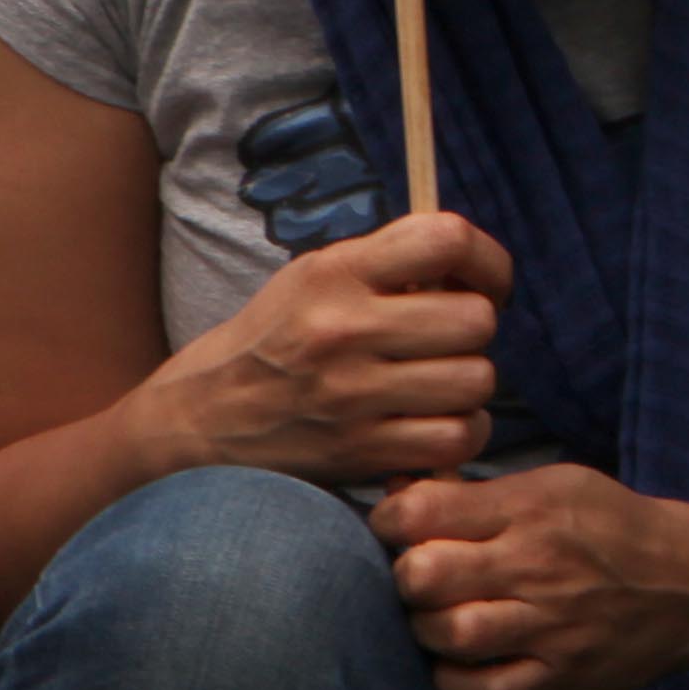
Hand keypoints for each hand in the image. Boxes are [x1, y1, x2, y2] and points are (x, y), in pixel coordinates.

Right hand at [141, 211, 506, 485]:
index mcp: (335, 272)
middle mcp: (344, 328)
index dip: (489, 261)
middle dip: (474, 330)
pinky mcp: (360, 451)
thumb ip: (387, 265)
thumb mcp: (313, 279)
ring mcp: (352, 393)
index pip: (447, 238)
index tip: (485, 283)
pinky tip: (433, 424)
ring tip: (437, 385)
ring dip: (469, 386)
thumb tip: (470, 265)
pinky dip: (459, 434)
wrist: (199, 422)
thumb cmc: (272, 342)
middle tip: (447, 342)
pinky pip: (457, 438)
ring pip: (476, 381)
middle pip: (475, 319)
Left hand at [377, 462, 688, 689]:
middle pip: (425, 575)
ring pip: (451, 634)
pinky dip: (455, 680)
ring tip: (441, 618)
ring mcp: (549, 625)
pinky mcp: (559, 675)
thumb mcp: (557, 486)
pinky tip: (460, 661)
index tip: (399, 528)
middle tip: (421, 579)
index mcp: (531, 509)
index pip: (423, 512)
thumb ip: (481, 495)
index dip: (390, 520)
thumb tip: (401, 497)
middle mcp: (536, 566)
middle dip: (407, 576)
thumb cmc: (617, 528)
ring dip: (429, 629)